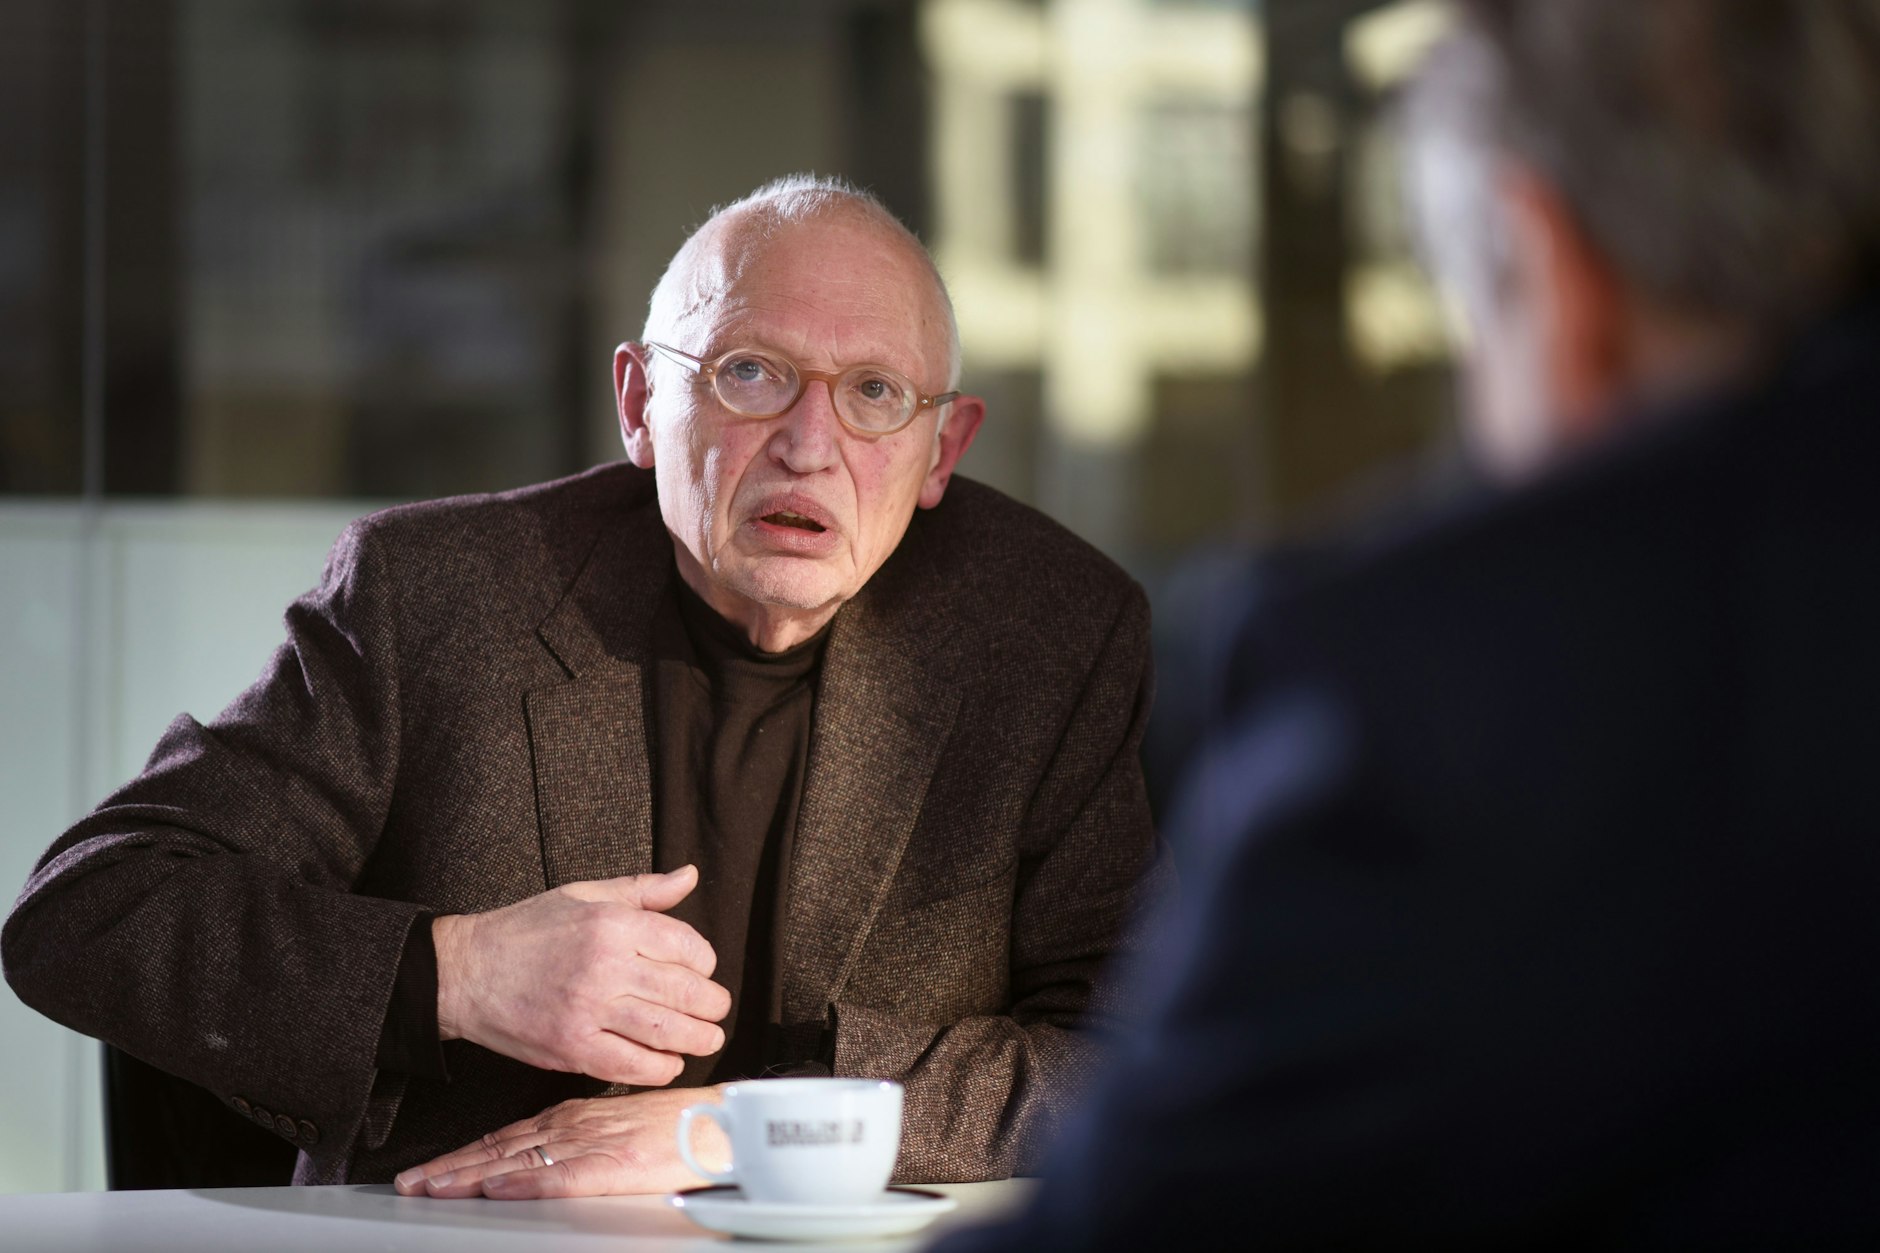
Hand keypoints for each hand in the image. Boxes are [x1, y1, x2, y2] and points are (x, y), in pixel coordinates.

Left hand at [394, 1088, 728, 1198]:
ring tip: (435, 1188)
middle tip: (410, 1183)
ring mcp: (593, 1146)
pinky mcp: (616, 1167)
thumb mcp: (616, 1125)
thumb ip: (579, 1138)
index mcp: (574, 1118)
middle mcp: (575, 1127)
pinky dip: (528, 1182)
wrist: (725, 1123)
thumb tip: (540, 1158)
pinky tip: (501, 1188)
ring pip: (520, 1162)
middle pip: (500, 1150)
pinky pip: (563, 1177)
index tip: (427, 1171)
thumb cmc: (679, 1127)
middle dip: (451, 1168)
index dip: (462, 1155)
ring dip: (471, 1176)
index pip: (505, 1138)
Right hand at [432, 865, 730, 1085]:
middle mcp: (605, 965)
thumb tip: (689, 875)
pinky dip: (660, 1068)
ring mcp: (588, 1009)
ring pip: (665, 1031)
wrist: (466, 972)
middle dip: (712, 1006)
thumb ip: (643, 890)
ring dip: (697, 1039)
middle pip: (684, 991)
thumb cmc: (527, 930)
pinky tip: (668, 1062)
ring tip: (706, 1039)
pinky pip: (631, 1065)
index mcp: (612, 924)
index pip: (686, 946)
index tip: (703, 972)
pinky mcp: (572, 1047)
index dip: (705, 963)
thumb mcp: (585, 895)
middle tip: (717, 1011)